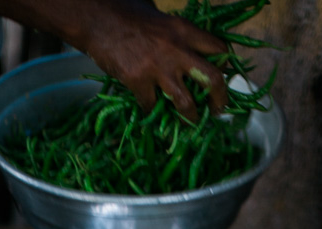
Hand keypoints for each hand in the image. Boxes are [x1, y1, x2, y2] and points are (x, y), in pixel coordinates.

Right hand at [82, 0, 228, 118]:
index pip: (218, 49)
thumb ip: (176, 34)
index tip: (224, 77)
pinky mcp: (138, 82)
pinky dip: (152, 112)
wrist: (95, 17)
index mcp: (184, 30)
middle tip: (217, 110)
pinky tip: (151, 110)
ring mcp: (158, 68)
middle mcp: (177, 50)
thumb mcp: (159, 17)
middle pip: (213, 80)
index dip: (225, 67)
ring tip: (190, 122)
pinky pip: (152, 106)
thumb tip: (189, 51)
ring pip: (186, 104)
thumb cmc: (126, 12)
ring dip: (191, 118)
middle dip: (220, 100)